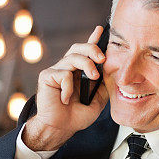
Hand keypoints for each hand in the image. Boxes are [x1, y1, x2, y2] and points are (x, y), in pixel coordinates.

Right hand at [22, 26, 109, 150]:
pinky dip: (68, 87)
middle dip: (92, 48)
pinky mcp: (47, 77)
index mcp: (79, 72)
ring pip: (73, 57)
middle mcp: (67, 68)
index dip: (92, 39)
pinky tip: (65, 99)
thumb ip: (103, 86)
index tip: (100, 29)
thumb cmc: (76, 116)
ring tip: (92, 77)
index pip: (85, 52)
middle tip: (102, 59)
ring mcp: (56, 71)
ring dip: (86, 65)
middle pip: (78, 48)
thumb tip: (111, 73)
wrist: (61, 128)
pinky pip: (63, 74)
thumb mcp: (97, 101)